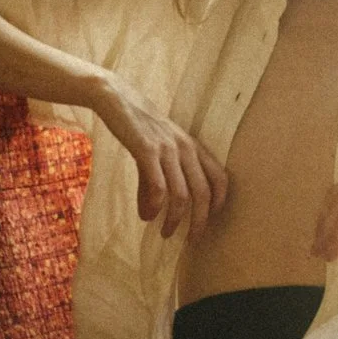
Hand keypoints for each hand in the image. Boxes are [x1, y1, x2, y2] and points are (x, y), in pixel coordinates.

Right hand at [94, 74, 227, 237]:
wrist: (117, 98)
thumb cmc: (139, 126)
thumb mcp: (158, 149)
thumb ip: (160, 177)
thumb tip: (152, 212)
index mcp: (193, 146)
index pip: (220, 177)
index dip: (219, 201)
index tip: (211, 219)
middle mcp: (185, 148)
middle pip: (203, 192)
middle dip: (200, 221)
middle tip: (192, 240)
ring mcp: (167, 149)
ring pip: (181, 194)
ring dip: (175, 219)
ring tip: (166, 233)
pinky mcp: (147, 150)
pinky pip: (158, 186)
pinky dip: (154, 206)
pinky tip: (147, 215)